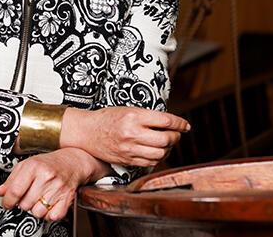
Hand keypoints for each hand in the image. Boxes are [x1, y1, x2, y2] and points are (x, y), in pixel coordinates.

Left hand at [0, 148, 108, 221]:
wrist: (72, 161)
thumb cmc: (48, 163)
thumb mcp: (27, 165)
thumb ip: (12, 179)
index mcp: (33, 166)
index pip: (15, 191)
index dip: (8, 201)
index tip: (7, 203)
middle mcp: (46, 176)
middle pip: (25, 204)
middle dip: (23, 203)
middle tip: (28, 195)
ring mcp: (57, 188)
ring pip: (37, 212)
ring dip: (36, 209)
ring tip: (39, 198)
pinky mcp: (67, 198)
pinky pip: (52, 216)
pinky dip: (49, 214)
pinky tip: (49, 203)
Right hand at [61, 106, 189, 167]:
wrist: (87, 132)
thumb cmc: (107, 118)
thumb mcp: (127, 109)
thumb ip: (146, 116)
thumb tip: (169, 123)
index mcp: (133, 116)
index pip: (165, 121)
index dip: (179, 123)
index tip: (185, 125)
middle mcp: (132, 133)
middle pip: (165, 139)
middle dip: (175, 137)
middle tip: (176, 134)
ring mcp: (130, 149)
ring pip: (160, 153)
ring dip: (168, 149)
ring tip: (166, 143)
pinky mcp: (127, 160)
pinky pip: (150, 163)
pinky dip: (158, 158)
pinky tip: (157, 152)